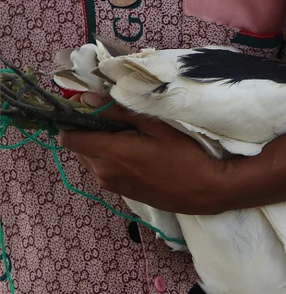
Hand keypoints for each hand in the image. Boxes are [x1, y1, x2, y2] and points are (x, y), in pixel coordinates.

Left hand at [58, 93, 231, 213]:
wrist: (208, 191)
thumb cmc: (187, 155)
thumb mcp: (156, 126)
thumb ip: (118, 112)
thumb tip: (88, 99)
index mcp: (110, 153)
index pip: (68, 137)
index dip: (74, 121)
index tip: (89, 110)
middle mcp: (104, 172)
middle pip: (78, 148)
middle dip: (89, 132)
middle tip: (116, 122)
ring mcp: (114, 186)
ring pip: (91, 160)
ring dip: (101, 147)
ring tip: (129, 140)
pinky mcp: (124, 194)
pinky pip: (106, 172)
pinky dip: (112, 161)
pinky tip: (137, 157)